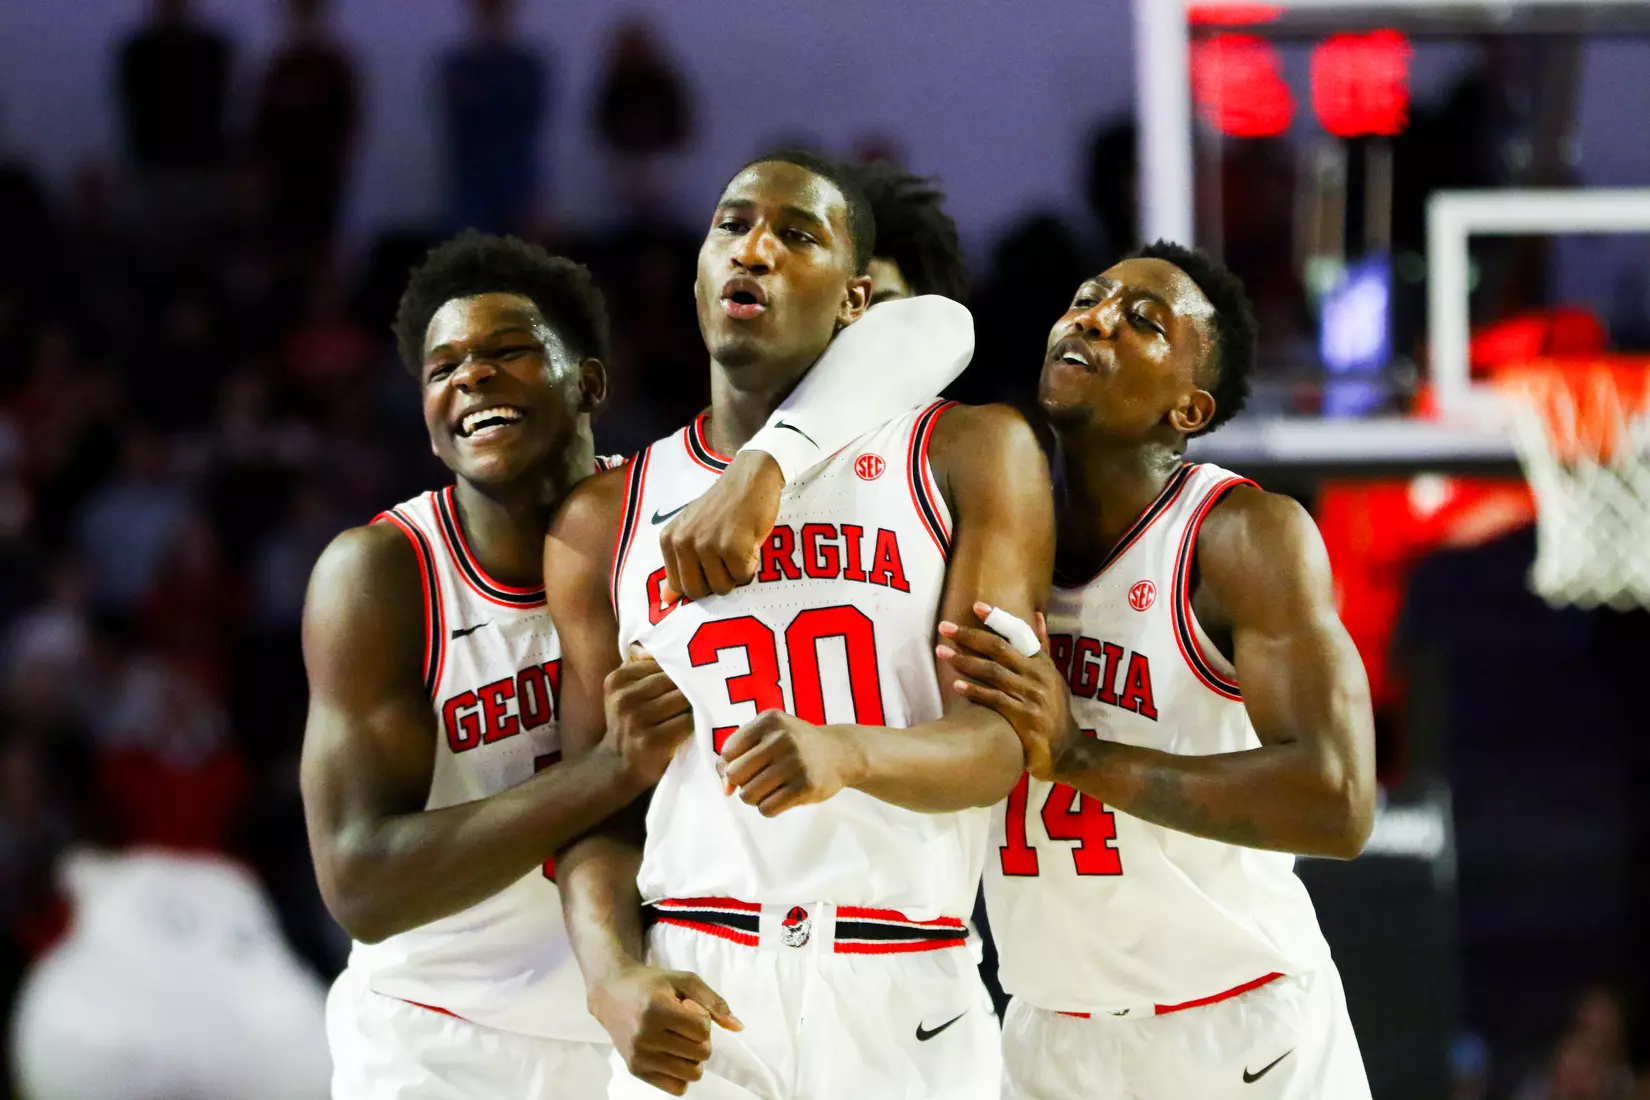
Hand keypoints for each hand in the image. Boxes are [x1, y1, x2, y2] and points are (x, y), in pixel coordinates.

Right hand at [590, 963, 742, 1096]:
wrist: (612, 993)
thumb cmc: (652, 984)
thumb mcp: (685, 981)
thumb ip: (714, 1002)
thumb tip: (739, 1027)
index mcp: (658, 1008)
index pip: (702, 1029)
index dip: (703, 1020)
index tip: (689, 1009)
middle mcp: (645, 1035)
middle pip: (700, 1054)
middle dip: (701, 1039)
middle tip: (684, 1026)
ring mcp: (639, 1055)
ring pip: (691, 1074)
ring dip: (693, 1059)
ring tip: (679, 1041)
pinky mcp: (635, 1069)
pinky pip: (675, 1088)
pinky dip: (681, 1075)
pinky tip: (673, 1056)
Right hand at [602, 649, 693, 785]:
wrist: (618, 765)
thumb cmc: (630, 721)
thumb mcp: (625, 691)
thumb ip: (643, 666)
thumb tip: (669, 642)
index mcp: (616, 680)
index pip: (661, 664)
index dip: (677, 673)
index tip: (684, 681)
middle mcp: (623, 699)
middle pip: (673, 681)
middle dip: (687, 688)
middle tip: (697, 696)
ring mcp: (636, 721)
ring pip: (682, 700)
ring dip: (692, 706)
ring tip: (694, 711)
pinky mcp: (652, 741)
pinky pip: (686, 721)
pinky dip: (693, 724)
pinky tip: (691, 727)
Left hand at [660, 450, 783, 601]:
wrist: (751, 477)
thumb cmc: (724, 506)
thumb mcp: (693, 530)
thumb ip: (679, 564)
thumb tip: (666, 600)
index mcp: (669, 540)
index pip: (680, 587)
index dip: (702, 580)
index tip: (713, 562)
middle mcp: (683, 542)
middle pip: (699, 592)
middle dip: (718, 581)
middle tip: (727, 557)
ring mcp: (707, 544)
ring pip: (722, 587)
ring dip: (736, 573)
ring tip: (738, 546)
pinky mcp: (733, 546)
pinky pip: (743, 577)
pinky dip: (752, 565)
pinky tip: (749, 541)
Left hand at [717, 710, 860, 815]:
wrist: (840, 753)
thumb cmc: (793, 747)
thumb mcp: (766, 737)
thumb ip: (736, 758)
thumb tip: (725, 789)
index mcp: (769, 720)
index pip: (727, 752)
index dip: (733, 764)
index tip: (750, 765)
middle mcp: (782, 738)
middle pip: (734, 775)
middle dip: (742, 783)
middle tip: (760, 779)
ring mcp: (795, 762)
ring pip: (748, 795)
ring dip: (754, 798)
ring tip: (771, 788)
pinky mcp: (806, 786)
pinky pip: (767, 809)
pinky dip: (768, 808)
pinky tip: (782, 797)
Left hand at [939, 602, 1075, 781]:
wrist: (1066, 749)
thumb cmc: (1054, 710)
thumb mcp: (1054, 676)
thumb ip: (1043, 646)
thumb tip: (1037, 615)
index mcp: (1042, 663)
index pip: (1018, 633)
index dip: (997, 618)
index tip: (976, 606)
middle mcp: (1037, 676)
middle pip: (998, 649)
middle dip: (969, 636)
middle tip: (945, 627)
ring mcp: (1030, 696)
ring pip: (993, 672)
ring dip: (965, 661)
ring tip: (942, 652)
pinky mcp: (1023, 718)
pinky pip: (994, 700)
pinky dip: (975, 691)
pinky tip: (956, 685)